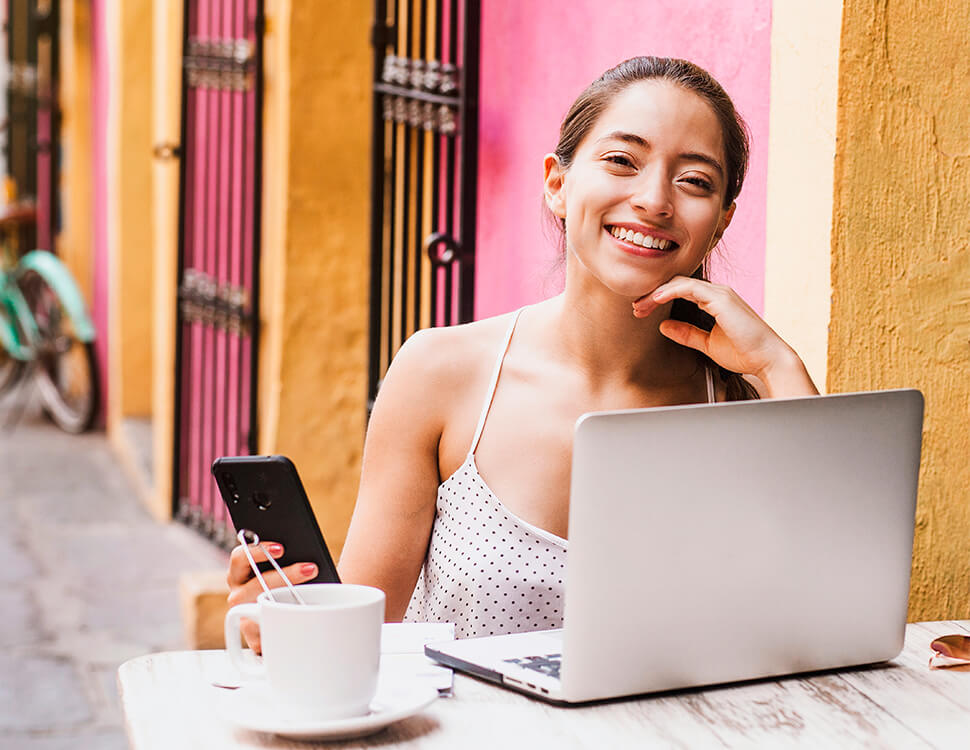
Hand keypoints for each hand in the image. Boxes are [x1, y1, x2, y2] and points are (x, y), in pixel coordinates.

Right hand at [226, 542, 317, 652]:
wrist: (295, 616)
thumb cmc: (290, 585)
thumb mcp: (288, 569)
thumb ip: (289, 560)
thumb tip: (305, 559)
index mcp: (240, 572)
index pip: (240, 556)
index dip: (258, 550)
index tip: (281, 548)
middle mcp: (238, 593)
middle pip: (254, 584)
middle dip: (285, 576)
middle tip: (310, 568)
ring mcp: (244, 616)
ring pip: (259, 609)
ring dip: (287, 602)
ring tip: (311, 596)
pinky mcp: (255, 638)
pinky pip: (267, 634)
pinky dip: (286, 627)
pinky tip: (301, 621)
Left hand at [632, 276, 817, 396]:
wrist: (767, 360)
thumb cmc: (744, 352)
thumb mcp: (707, 343)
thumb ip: (687, 334)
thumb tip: (663, 326)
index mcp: (714, 300)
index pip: (679, 291)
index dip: (658, 298)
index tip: (641, 310)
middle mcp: (717, 292)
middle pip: (676, 284)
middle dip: (653, 294)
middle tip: (636, 307)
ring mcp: (720, 293)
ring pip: (679, 283)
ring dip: (657, 293)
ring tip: (641, 305)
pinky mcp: (721, 298)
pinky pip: (689, 288)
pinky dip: (670, 291)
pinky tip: (656, 298)